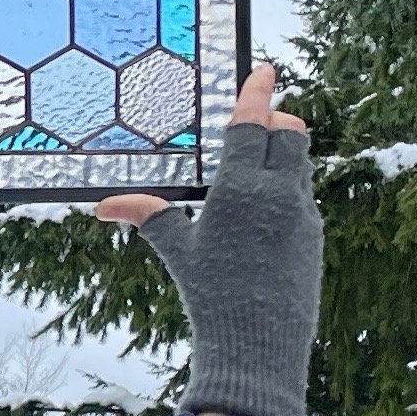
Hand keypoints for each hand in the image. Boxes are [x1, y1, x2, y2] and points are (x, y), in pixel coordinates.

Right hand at [96, 64, 322, 415]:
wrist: (259, 345)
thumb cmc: (211, 292)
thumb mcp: (177, 248)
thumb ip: (147, 215)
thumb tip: (104, 206)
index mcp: (241, 189)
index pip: (254, 126)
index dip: (259, 94)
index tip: (266, 70)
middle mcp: (279, 196)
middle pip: (293, 134)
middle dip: (278, 120)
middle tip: (259, 119)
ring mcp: (301, 216)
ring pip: (302, 163)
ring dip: (284, 152)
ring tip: (257, 161)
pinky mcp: (312, 237)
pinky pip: (303, 195)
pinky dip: (287, 186)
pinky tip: (263, 208)